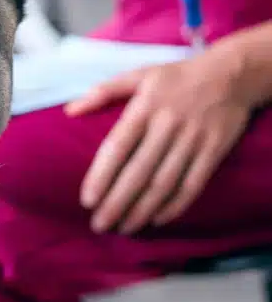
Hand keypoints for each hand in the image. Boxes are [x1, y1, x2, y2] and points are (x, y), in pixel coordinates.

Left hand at [66, 50, 251, 233]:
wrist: (232, 74)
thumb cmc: (176, 77)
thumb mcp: (139, 75)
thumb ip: (103, 92)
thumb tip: (69, 110)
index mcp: (144, 107)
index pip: (117, 146)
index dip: (101, 176)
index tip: (87, 200)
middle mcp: (168, 125)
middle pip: (139, 171)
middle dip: (117, 202)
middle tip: (100, 225)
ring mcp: (193, 139)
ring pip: (164, 182)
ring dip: (142, 209)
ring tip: (124, 228)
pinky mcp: (214, 150)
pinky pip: (193, 184)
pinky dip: (176, 205)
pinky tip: (157, 220)